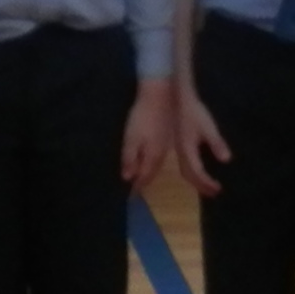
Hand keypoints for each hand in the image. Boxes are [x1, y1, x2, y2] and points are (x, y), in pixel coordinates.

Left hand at [117, 77, 175, 192]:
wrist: (161, 95)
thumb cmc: (143, 117)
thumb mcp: (131, 138)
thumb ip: (129, 158)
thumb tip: (128, 178)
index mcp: (153, 156)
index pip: (144, 177)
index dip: (137, 188)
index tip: (131, 198)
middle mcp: (162, 153)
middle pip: (151, 172)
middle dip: (143, 182)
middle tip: (135, 191)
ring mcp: (166, 144)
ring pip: (156, 164)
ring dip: (148, 172)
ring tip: (141, 178)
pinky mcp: (166, 135)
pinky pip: (158, 155)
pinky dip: (152, 162)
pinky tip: (149, 159)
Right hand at [177, 91, 230, 199]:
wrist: (178, 99)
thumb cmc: (194, 112)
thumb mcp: (208, 127)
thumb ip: (217, 144)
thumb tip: (227, 160)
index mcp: (188, 150)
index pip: (197, 172)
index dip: (207, 183)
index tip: (218, 189)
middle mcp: (181, 152)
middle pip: (189, 175)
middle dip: (201, 186)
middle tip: (214, 193)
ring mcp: (178, 148)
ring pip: (185, 170)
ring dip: (195, 181)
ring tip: (206, 186)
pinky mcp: (179, 144)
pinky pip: (184, 164)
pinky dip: (192, 172)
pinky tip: (198, 170)